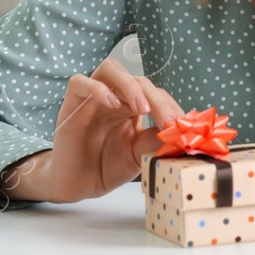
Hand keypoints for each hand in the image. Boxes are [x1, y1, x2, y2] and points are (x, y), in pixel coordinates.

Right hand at [0, 57, 184, 203]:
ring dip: (129, 84)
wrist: (77, 185)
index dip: (170, 105)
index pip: (154, 93)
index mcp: (131, 106)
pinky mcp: (71, 105)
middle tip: (167, 121)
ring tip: (141, 107)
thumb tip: (177, 130)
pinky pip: (79, 82)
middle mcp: (114, 96)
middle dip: (156, 99)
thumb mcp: (137, 154)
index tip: (183, 124)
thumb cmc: (106, 167)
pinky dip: (97, 88)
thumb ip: (154, 140)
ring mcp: (92, 98)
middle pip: (137, 80)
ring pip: (110, 69)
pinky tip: (112, 104)